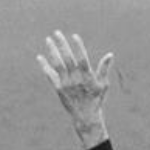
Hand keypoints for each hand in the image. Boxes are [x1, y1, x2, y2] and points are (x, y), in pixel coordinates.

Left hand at [37, 31, 113, 147]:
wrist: (85, 117)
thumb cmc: (96, 99)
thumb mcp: (103, 85)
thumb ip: (104, 69)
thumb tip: (110, 55)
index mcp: (87, 77)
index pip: (82, 59)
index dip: (78, 47)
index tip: (74, 36)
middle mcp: (75, 79)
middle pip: (67, 59)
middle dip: (62, 45)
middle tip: (57, 32)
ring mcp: (66, 84)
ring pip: (57, 65)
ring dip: (52, 52)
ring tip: (48, 40)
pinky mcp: (58, 89)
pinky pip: (50, 76)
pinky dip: (44, 66)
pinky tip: (39, 57)